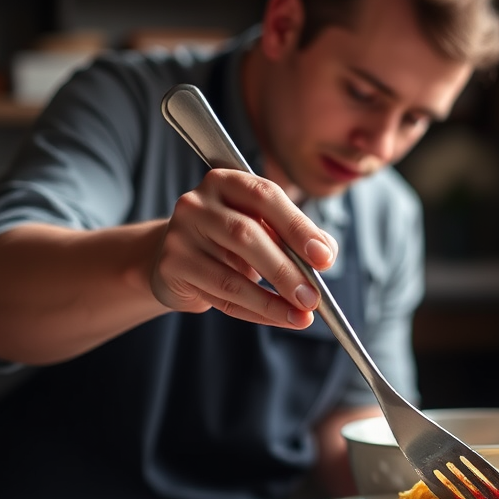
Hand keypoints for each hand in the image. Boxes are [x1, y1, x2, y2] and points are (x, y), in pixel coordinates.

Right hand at [150, 169, 336, 326]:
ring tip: (302, 315)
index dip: (297, 227)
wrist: (179, 259)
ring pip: (230, 275)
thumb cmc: (231, 242)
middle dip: (286, 270)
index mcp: (226, 181)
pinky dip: (256, 311)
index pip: (265, 196)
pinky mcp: (172, 268)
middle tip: (314, 296)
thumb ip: (296, 236)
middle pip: (245, 235)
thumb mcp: (266, 230)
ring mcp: (179, 235)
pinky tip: (280, 317)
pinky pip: (220, 296)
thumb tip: (326, 253)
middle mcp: (197, 203)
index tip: (324, 258)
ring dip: (271, 301)